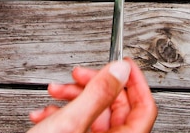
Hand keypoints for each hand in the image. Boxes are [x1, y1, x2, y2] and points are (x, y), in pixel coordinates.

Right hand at [28, 58, 157, 132]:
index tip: (123, 64)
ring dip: (72, 98)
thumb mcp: (71, 123)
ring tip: (54, 93)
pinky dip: (62, 114)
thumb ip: (98, 94)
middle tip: (77, 75)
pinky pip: (78, 125)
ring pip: (93, 114)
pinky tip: (45, 112)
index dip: (135, 82)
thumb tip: (121, 70)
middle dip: (93, 86)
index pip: (145, 109)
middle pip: (116, 108)